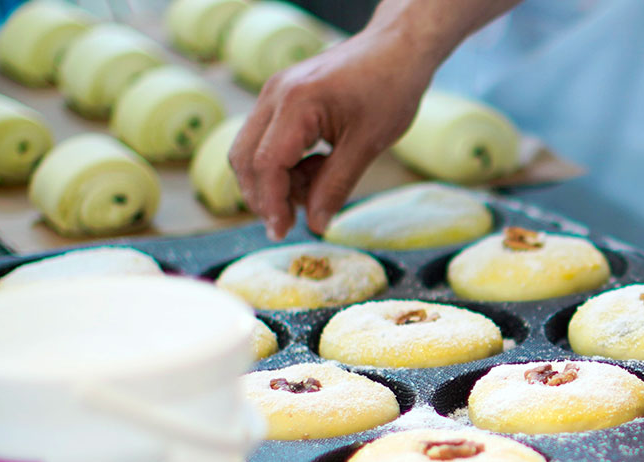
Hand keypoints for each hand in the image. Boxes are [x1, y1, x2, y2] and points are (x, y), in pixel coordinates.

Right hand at [229, 35, 435, 238]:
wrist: (397, 48)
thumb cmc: (390, 88)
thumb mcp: (367, 145)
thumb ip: (335, 187)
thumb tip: (315, 226)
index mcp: (296, 103)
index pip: (266, 164)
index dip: (271, 203)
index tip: (282, 232)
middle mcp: (275, 94)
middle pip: (245, 158)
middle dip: (264, 195)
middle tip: (292, 221)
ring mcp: (274, 92)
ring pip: (252, 150)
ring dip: (276, 180)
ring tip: (318, 185)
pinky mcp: (282, 96)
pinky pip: (267, 137)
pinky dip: (285, 162)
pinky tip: (318, 166)